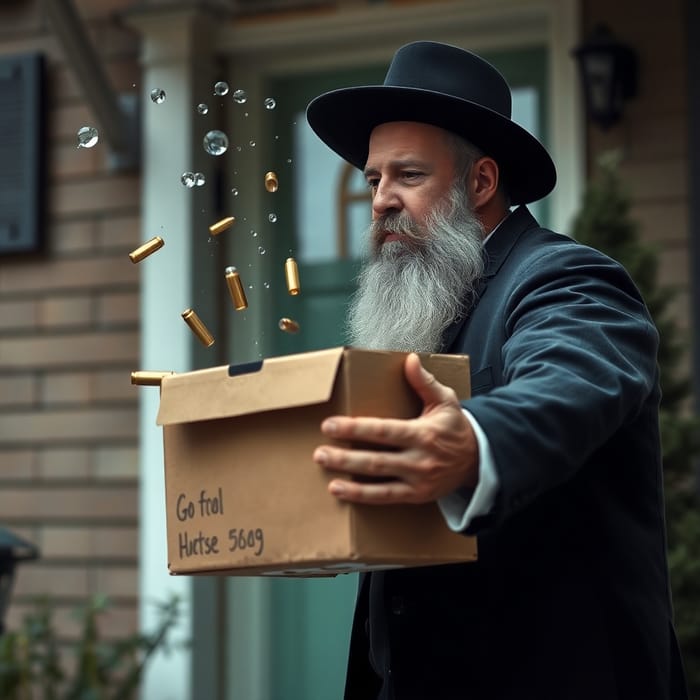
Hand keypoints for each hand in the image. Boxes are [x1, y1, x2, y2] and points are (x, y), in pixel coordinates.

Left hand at [313, 353, 478, 503]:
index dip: (355, 429)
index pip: (383, 431)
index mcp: (423, 433)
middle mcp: (419, 459)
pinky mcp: (415, 496)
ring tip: (325, 466)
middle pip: (376, 459)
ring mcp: (417, 480)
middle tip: (319, 451)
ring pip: (377, 479)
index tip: (330, 425)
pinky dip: (361, 495)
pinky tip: (339, 490)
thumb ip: (424, 382)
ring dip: (348, 475)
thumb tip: (409, 359)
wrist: (477, 460)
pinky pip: (385, 497)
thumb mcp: (445, 401)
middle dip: (345, 457)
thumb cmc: (455, 427)